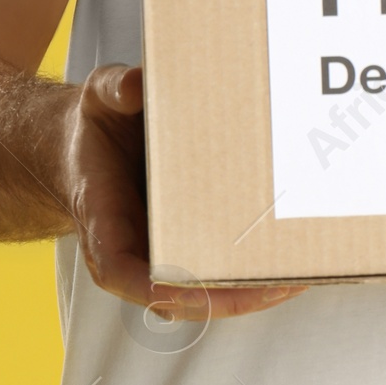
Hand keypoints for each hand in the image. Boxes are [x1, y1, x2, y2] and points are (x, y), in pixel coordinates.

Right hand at [63, 64, 305, 319]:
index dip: (160, 286)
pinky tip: (289, 264)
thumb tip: (136, 86)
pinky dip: (250, 278)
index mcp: (103, 222)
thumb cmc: (96, 129)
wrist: (86, 150)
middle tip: (279, 282)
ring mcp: (157, 259)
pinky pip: (214, 277)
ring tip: (300, 276)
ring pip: (202, 298)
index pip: (121, 270)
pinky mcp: (182, 251)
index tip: (201, 287)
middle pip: (177, 298)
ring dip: (250, 294)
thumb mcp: (99, 99)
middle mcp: (131, 253)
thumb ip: (115, 88)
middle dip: (229, 296)